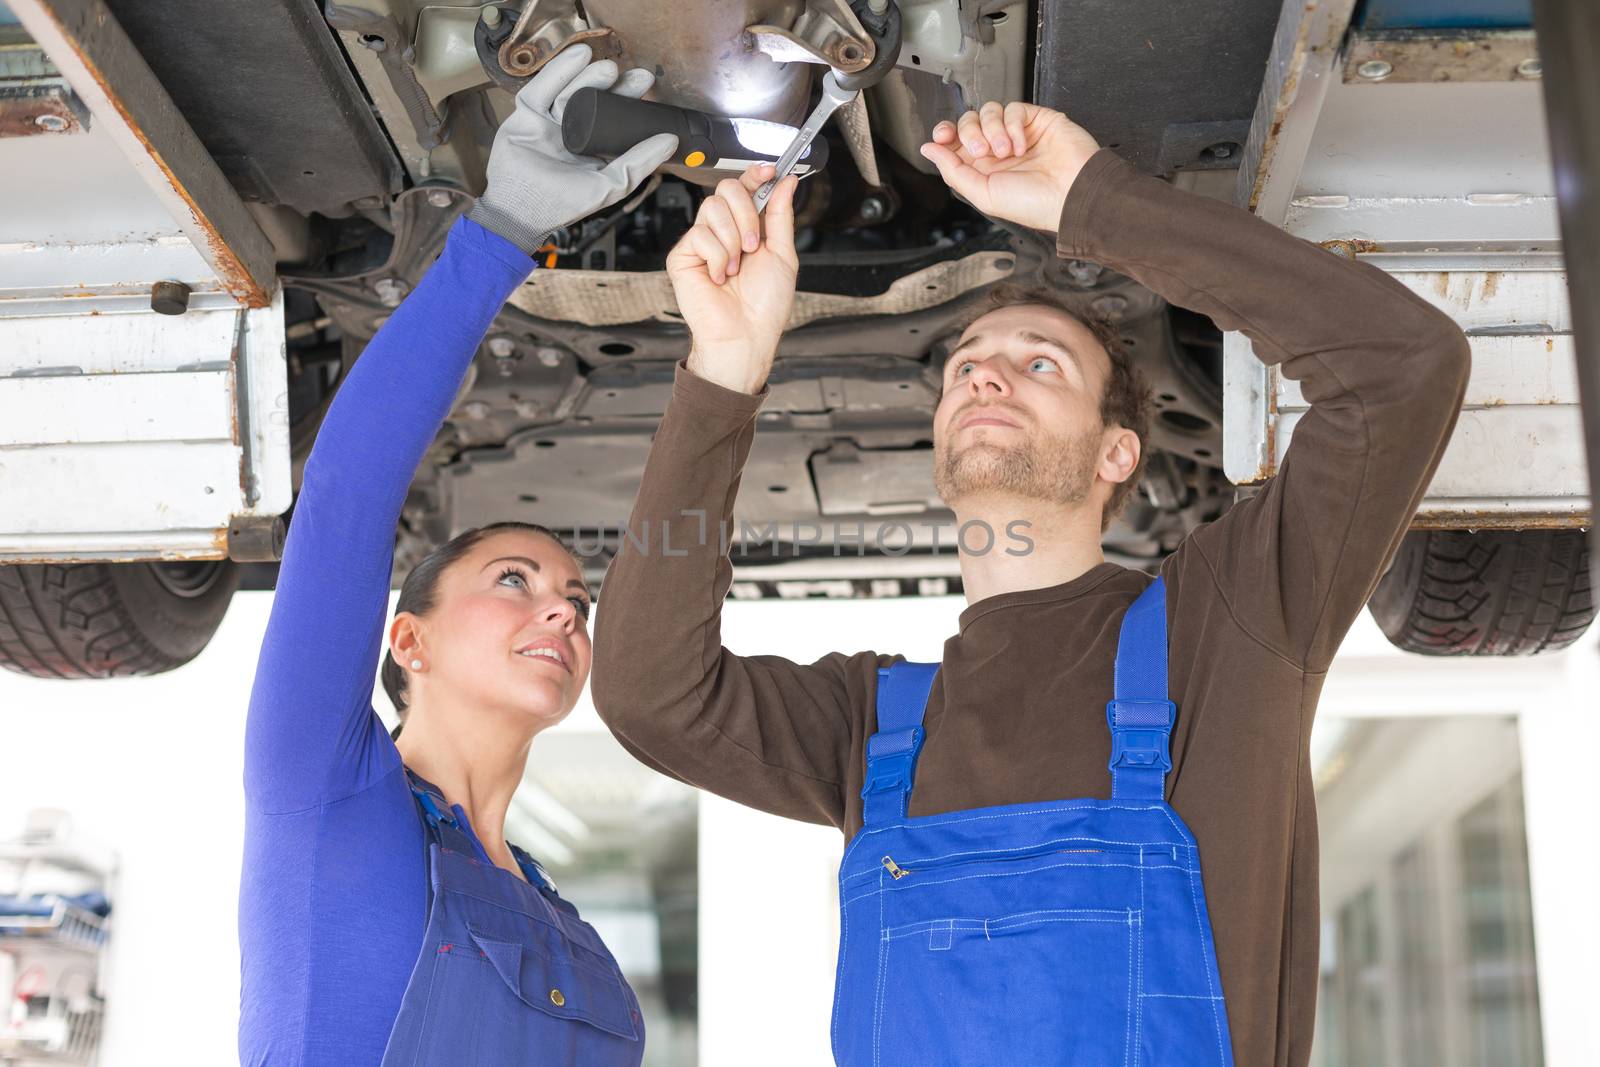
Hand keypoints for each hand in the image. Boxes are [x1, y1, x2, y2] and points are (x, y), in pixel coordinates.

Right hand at [468, 43, 678, 253]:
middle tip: (633, 74)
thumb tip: (671, 141)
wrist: (521, 209)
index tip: (645, 84)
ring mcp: (548, 120)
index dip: (629, 98)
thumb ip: (640, 161)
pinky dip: (559, 70)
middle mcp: (571, 131)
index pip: (613, 116)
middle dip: (613, 84)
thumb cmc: (564, 204)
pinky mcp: (527, 112)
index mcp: (592, 146)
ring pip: (570, 89)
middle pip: (593, 98)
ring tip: (608, 68)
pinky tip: (578, 57)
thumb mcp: (612, 183)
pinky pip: (543, 86)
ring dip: (590, 75)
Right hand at [667, 164, 799, 394]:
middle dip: (745, 213)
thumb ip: (781, 215)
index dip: (756, 174)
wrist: (745, 334)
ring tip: (736, 267)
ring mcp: (702, 242)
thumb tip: (786, 182)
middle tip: (753, 245)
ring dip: (732, 239)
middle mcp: (724, 231)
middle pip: (726, 189)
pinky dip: (716, 257)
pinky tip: (719, 277)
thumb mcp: (783, 254)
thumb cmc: (764, 305)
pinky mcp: (683, 256)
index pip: (747, 188)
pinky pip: (699, 234)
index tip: (769, 170)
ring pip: (712, 208)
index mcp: (748, 228)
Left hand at [918, 101, 1100, 233]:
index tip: (942, 137)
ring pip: (989, 111)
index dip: (946, 134)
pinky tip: (1020, 145)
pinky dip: (1012, 125)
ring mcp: (1017, 133)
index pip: (956, 141)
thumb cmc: (1034, 204)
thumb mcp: (983, 194)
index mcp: (984, 169)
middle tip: (982, 151)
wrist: (1070, 195)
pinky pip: (1013, 108)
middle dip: (969, 133)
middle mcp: (999, 150)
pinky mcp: (1037, 120)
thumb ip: (953, 171)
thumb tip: (928, 149)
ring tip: (1006, 151)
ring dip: (992, 129)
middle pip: (969, 122)